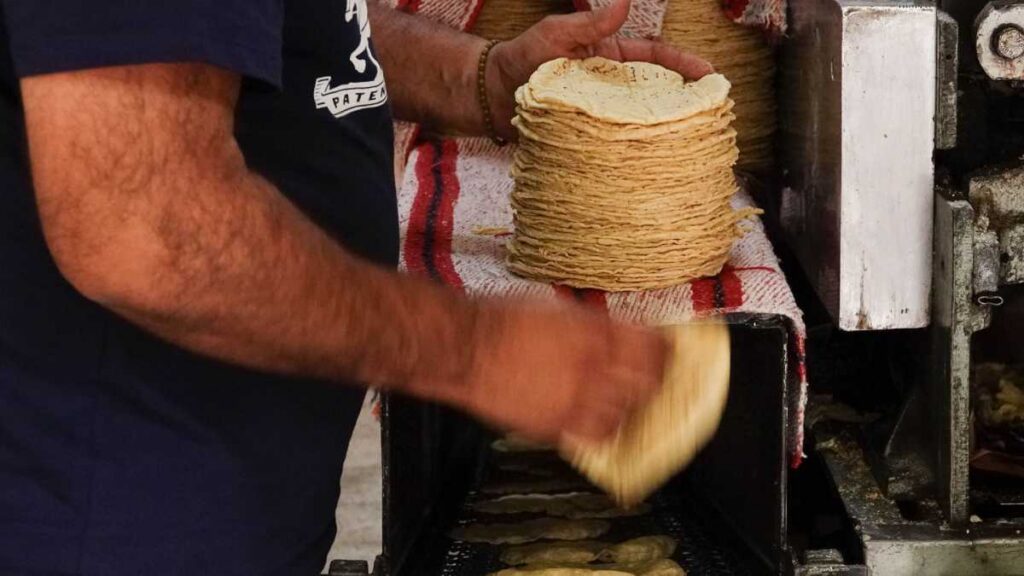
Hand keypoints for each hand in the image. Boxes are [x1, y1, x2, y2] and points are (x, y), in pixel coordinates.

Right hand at [457, 300, 668, 444]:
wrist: (465, 347)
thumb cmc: (501, 320)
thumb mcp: (558, 307)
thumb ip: (593, 324)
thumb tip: (617, 333)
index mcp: (595, 333)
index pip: (652, 346)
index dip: (664, 349)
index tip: (666, 349)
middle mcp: (592, 368)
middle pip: (646, 383)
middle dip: (653, 379)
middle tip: (652, 376)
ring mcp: (574, 401)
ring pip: (625, 414)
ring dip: (629, 406)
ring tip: (624, 399)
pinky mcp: (554, 426)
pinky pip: (595, 435)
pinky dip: (603, 427)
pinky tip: (597, 417)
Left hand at [485, 0, 713, 140]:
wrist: (488, 96)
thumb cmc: (521, 58)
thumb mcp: (554, 35)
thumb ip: (588, 23)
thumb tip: (624, 1)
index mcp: (611, 58)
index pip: (657, 58)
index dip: (685, 64)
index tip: (710, 75)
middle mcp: (611, 89)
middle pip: (657, 93)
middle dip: (685, 103)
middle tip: (711, 114)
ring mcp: (601, 116)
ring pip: (640, 124)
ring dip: (662, 133)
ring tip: (688, 144)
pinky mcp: (589, 140)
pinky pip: (615, 147)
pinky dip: (632, 155)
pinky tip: (648, 165)